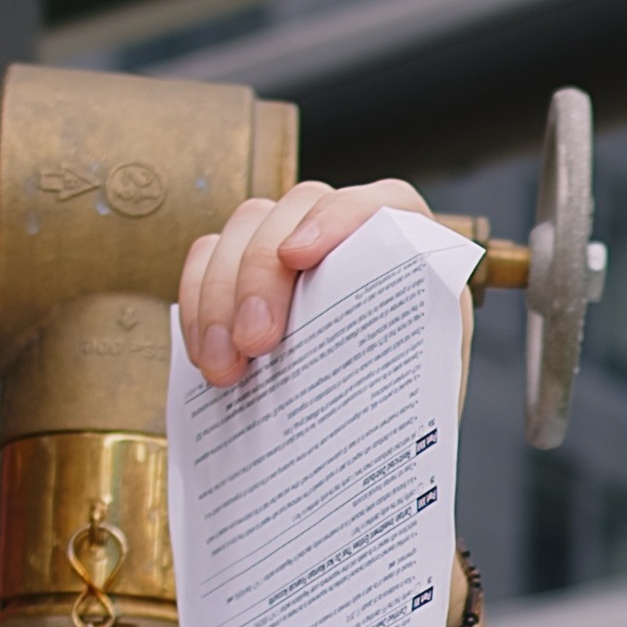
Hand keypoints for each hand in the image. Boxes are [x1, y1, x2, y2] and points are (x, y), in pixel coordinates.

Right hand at [178, 178, 431, 384]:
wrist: (385, 421)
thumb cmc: (409, 399)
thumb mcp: (427, 392)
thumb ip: (407, 375)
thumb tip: (371, 402)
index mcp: (415, 250)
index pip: (383, 204)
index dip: (336, 219)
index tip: (296, 256)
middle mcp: (354, 231)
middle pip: (298, 211)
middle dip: (263, 274)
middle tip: (253, 342)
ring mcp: (296, 239)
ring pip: (245, 228)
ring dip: (221, 295)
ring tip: (222, 366)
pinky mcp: (250, 266)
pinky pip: (210, 258)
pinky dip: (200, 304)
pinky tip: (206, 355)